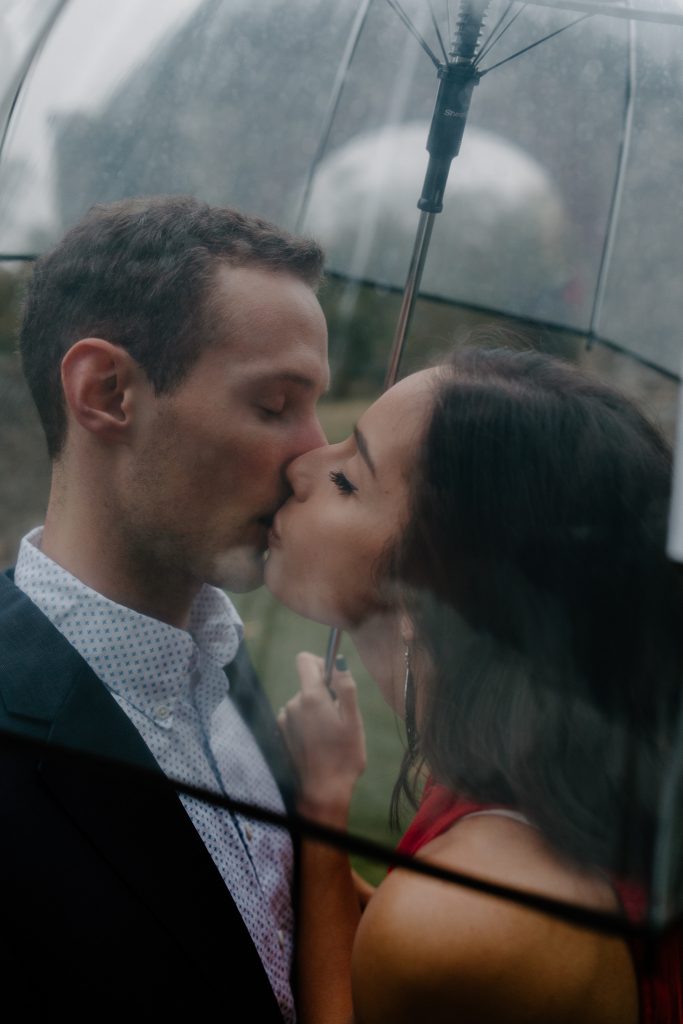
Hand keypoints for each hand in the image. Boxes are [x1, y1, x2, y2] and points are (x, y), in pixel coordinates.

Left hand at [278, 652, 366, 828]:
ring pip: (303, 702)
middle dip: (325, 693)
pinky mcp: (282, 734)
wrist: (323, 791)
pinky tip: (318, 742)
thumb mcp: (353, 720)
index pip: (305, 660)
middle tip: (341, 718)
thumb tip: (338, 660)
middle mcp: (293, 704)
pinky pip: (296, 717)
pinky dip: (307, 723)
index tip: (335, 681)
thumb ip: (346, 687)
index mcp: (311, 697)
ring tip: (330, 734)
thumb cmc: (344, 755)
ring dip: (316, 710)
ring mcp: (284, 719)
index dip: (321, 663)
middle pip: (308, 684)